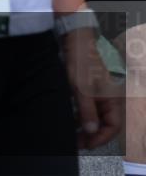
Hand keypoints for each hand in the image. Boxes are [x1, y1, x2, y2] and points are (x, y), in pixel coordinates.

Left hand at [62, 29, 121, 148]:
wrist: (75, 38)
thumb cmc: (80, 61)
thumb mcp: (81, 88)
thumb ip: (87, 110)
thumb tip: (91, 131)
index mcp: (113, 98)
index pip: (113, 126)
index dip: (101, 138)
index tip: (86, 145)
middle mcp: (109, 98)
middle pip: (104, 123)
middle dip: (92, 135)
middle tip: (76, 143)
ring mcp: (99, 93)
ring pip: (95, 116)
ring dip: (85, 126)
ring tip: (72, 135)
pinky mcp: (89, 89)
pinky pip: (88, 108)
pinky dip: (81, 116)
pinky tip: (70, 120)